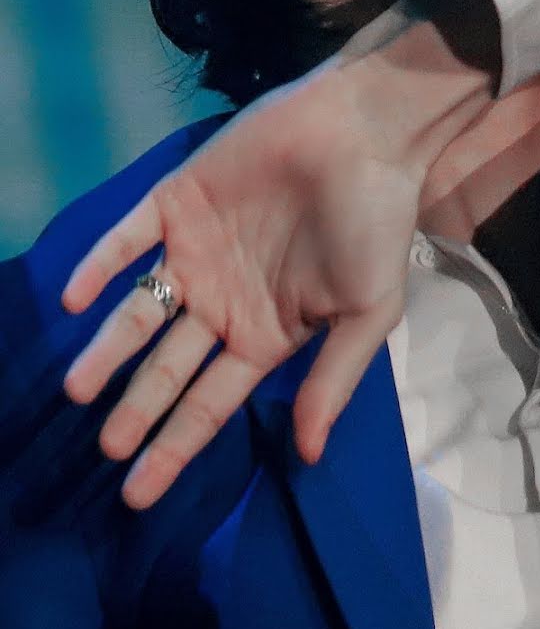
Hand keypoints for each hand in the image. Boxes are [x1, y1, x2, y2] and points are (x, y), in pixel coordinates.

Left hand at [61, 0, 496, 509]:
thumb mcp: (366, 313)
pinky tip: (76, 300)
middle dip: (137, 409)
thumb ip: (332, 381)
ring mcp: (195, 251)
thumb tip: (308, 456)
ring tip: (78, 388)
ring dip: (107, 348)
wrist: (365, 134)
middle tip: (106, 448)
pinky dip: (99, 266)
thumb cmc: (374, 224)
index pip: (209, 402)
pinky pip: (126, 240)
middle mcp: (222, 300)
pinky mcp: (176, 201)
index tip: (138, 494)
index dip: (175, 447)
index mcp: (265, 334)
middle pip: (167, 367)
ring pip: (139, 311)